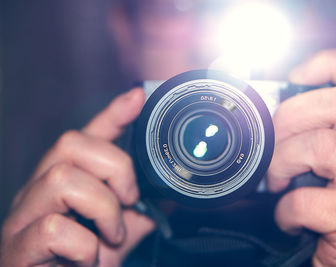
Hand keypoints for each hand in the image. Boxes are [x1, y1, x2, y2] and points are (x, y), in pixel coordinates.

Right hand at [0, 88, 154, 266]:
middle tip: (129, 200)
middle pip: (71, 144)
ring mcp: (23, 216)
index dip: (113, 114)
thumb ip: (140, 212)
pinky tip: (90, 257)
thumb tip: (171, 193)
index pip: (86, 135)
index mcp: (64, 181)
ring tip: (113, 233)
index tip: (138, 97)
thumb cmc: (82, 264)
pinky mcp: (18, 247)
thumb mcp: (119, 233)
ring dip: (103, 208)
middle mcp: (38, 190)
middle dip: (114, 169)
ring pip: (62, 180)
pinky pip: (54, 228)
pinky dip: (86, 245)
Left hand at [267, 50, 335, 265]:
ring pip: (321, 144)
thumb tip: (270, 110)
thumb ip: (314, 133)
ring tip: (278, 184)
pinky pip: (307, 198)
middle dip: (288, 119)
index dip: (329, 63)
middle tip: (274, 149)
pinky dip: (285, 210)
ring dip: (283, 163)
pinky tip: (290, 220)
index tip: (294, 77)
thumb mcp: (332, 165)